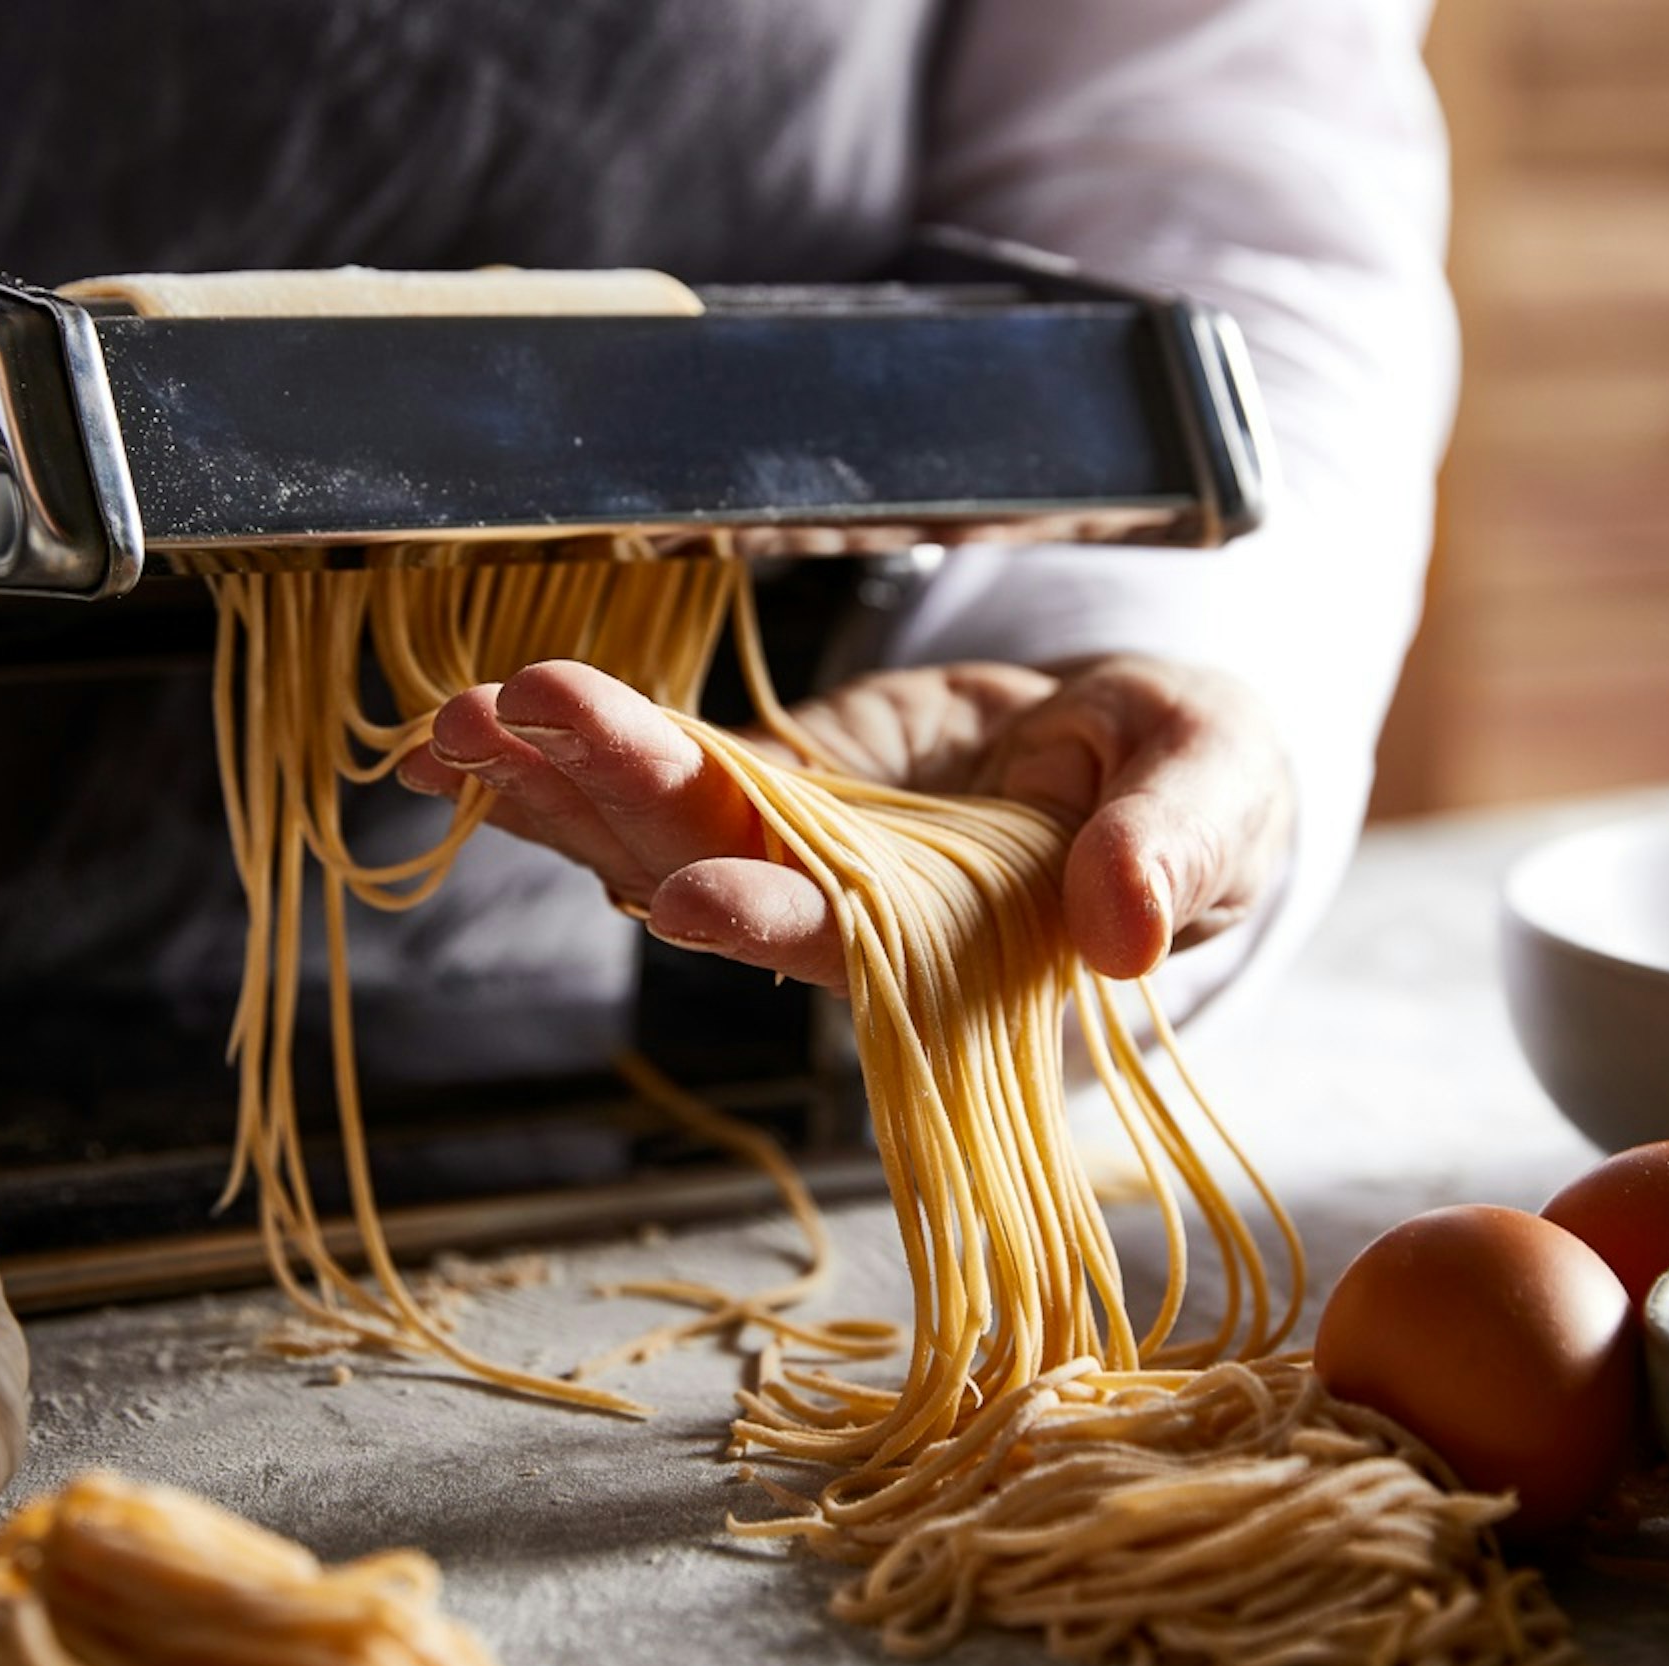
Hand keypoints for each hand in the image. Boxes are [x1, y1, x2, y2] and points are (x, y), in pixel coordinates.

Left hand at [398, 653, 1293, 991]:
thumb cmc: (1195, 791)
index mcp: (963, 942)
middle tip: (514, 721)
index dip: (776, 923)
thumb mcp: (1216, 797)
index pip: (856, 943)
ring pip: (663, 822)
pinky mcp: (780, 784)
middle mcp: (858, 912)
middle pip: (720, 863)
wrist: (1139, 757)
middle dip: (618, 799)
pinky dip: (576, 750)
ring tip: (452, 718)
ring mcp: (806, 847)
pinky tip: (483, 720)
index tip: (687, 895)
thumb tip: (1127, 931)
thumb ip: (1176, 852)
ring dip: (555, 779)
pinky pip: (668, 768)